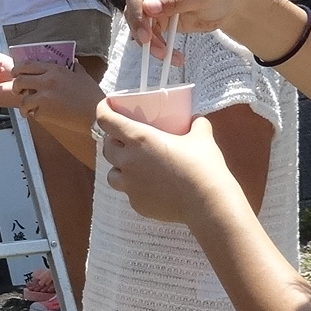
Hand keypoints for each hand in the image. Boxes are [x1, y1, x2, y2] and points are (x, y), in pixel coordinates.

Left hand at [15, 59, 100, 127]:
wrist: (97, 114)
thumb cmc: (92, 95)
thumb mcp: (83, 76)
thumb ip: (75, 67)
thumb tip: (73, 61)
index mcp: (55, 70)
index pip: (28, 65)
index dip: (18, 70)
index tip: (16, 74)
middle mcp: (47, 81)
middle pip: (19, 81)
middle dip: (16, 87)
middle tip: (19, 92)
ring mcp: (44, 97)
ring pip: (23, 100)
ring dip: (24, 106)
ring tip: (28, 110)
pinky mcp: (45, 112)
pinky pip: (33, 114)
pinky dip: (36, 116)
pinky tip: (43, 116)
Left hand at [99, 108, 238, 226]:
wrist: (207, 202)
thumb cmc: (202, 166)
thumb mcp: (201, 137)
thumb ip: (196, 124)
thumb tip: (196, 119)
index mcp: (139, 139)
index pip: (106, 120)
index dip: (103, 110)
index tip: (107, 106)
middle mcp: (128, 161)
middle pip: (107, 147)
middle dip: (113, 141)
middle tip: (126, 139)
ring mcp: (130, 185)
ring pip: (112, 174)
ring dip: (119, 167)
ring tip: (133, 166)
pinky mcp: (137, 203)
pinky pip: (129, 192)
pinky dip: (135, 187)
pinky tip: (150, 186)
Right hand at [127, 0, 262, 62]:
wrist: (229, 7)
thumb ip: (176, 0)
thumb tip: (149, 7)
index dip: (137, 9)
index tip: (145, 29)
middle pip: (134, 9)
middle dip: (142, 30)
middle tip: (151, 45)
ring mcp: (155, 5)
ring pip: (141, 27)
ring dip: (151, 43)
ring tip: (167, 55)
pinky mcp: (160, 21)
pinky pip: (152, 37)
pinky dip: (159, 48)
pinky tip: (173, 56)